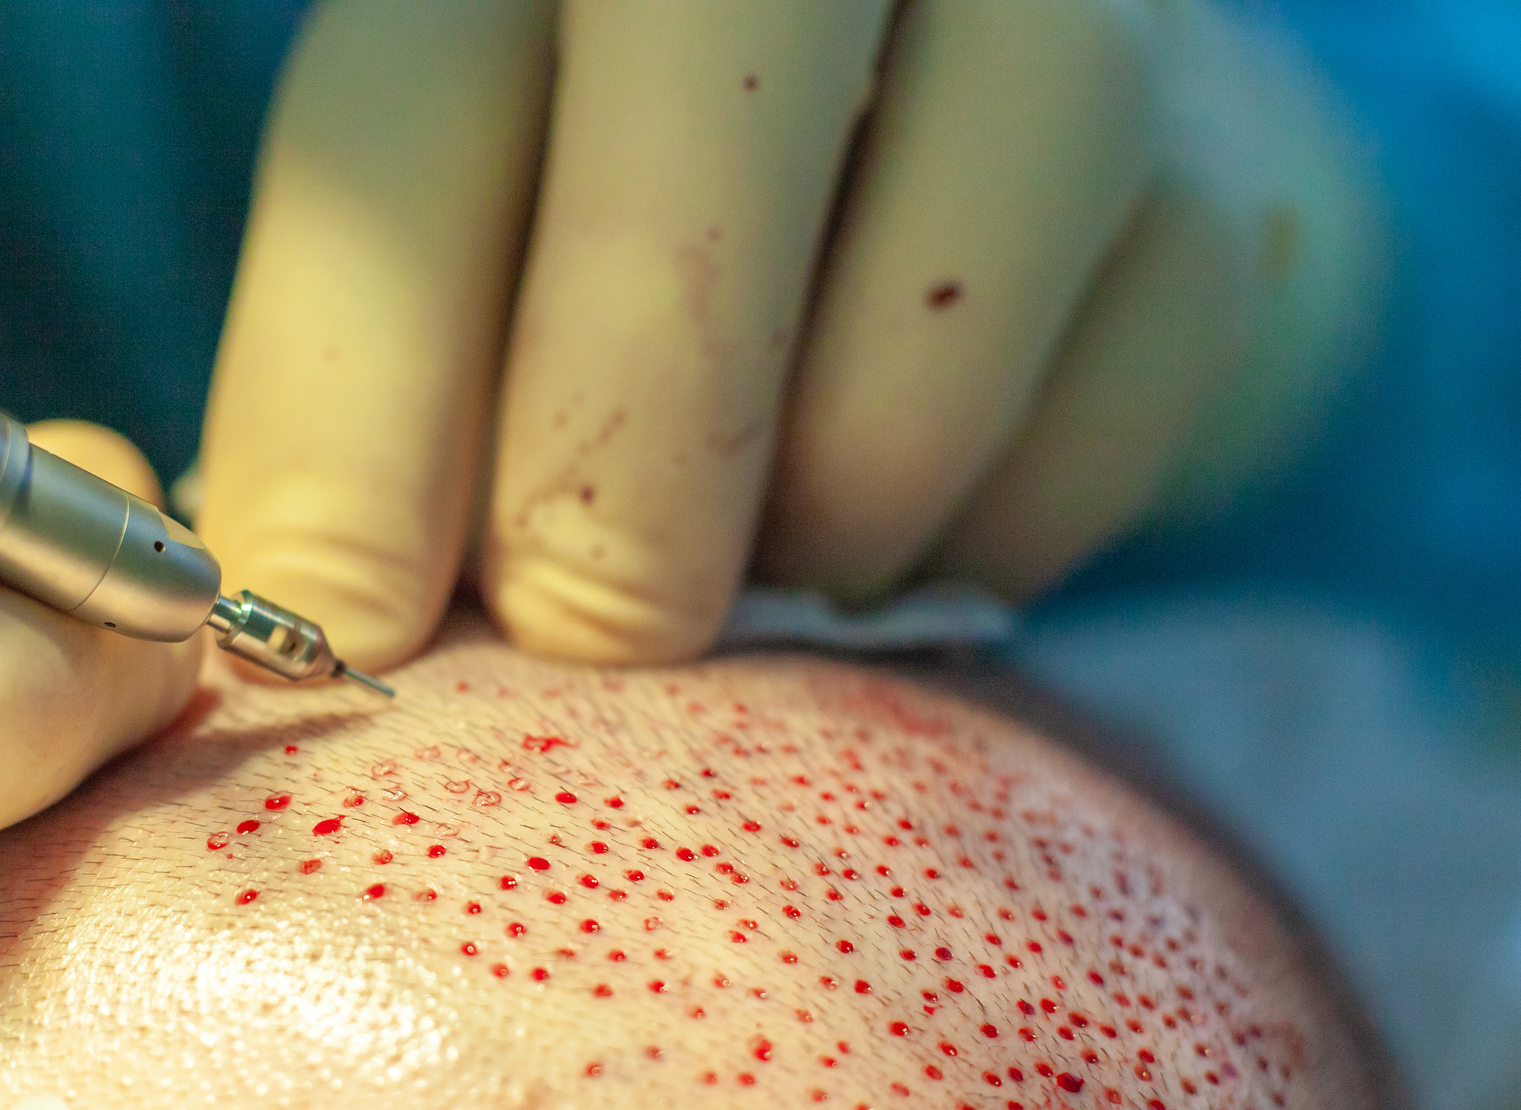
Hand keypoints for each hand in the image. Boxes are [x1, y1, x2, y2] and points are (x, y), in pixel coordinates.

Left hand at [198, 0, 1376, 668]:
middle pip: (680, 228)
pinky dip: (962, 542)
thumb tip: (307, 622)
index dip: (346, 437)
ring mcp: (1055, 25)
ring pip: (903, 375)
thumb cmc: (640, 191)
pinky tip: (899, 500)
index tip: (334, 634)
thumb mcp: (466, 228)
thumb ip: (364, 388)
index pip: (402, 161)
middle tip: (578, 637)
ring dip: (799, 540)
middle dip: (601, 509)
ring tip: (757, 544)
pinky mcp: (1213, 185)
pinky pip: (1075, 459)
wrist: (965, 98)